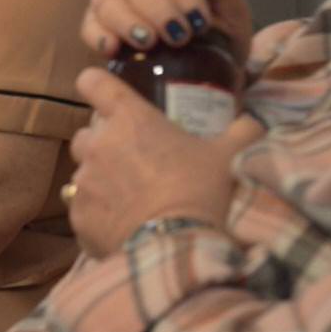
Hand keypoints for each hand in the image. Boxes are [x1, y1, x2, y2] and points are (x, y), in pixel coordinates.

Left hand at [67, 67, 262, 257]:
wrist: (181, 248)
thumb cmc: (204, 192)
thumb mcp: (233, 155)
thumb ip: (242, 130)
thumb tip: (251, 123)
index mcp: (129, 118)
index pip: (93, 82)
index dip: (97, 86)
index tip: (107, 97)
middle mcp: (98, 144)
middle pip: (87, 133)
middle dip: (104, 143)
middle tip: (135, 162)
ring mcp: (84, 181)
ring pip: (84, 172)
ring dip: (102, 180)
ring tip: (133, 199)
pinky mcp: (79, 216)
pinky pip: (84, 209)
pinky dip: (100, 215)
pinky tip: (126, 226)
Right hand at [82, 0, 252, 62]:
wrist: (206, 72)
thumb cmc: (220, 35)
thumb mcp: (233, 12)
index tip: (200, 23)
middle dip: (158, 9)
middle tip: (179, 37)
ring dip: (129, 22)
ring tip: (149, 43)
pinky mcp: (96, 23)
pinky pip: (89, 24)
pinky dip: (97, 35)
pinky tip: (112, 49)